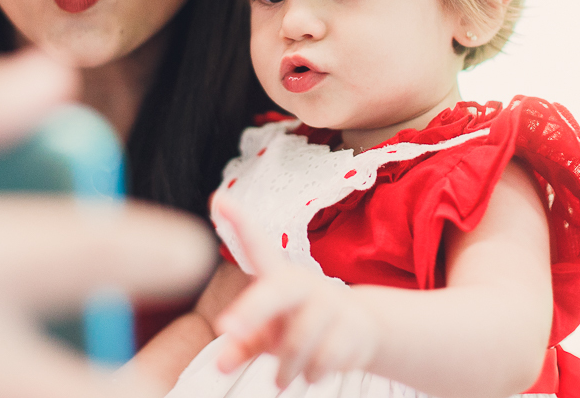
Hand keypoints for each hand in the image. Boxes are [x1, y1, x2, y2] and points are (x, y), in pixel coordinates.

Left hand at [212, 196, 379, 387]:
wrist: (360, 331)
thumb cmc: (300, 324)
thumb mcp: (269, 332)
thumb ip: (244, 342)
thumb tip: (221, 363)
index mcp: (279, 277)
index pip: (257, 247)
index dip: (239, 223)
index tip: (220, 199)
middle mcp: (304, 284)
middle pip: (277, 291)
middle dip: (252, 310)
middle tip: (226, 328)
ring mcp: (331, 304)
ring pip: (298, 342)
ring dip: (285, 368)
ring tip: (280, 380)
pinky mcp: (353, 328)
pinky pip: (323, 359)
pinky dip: (311, 374)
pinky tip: (311, 373)